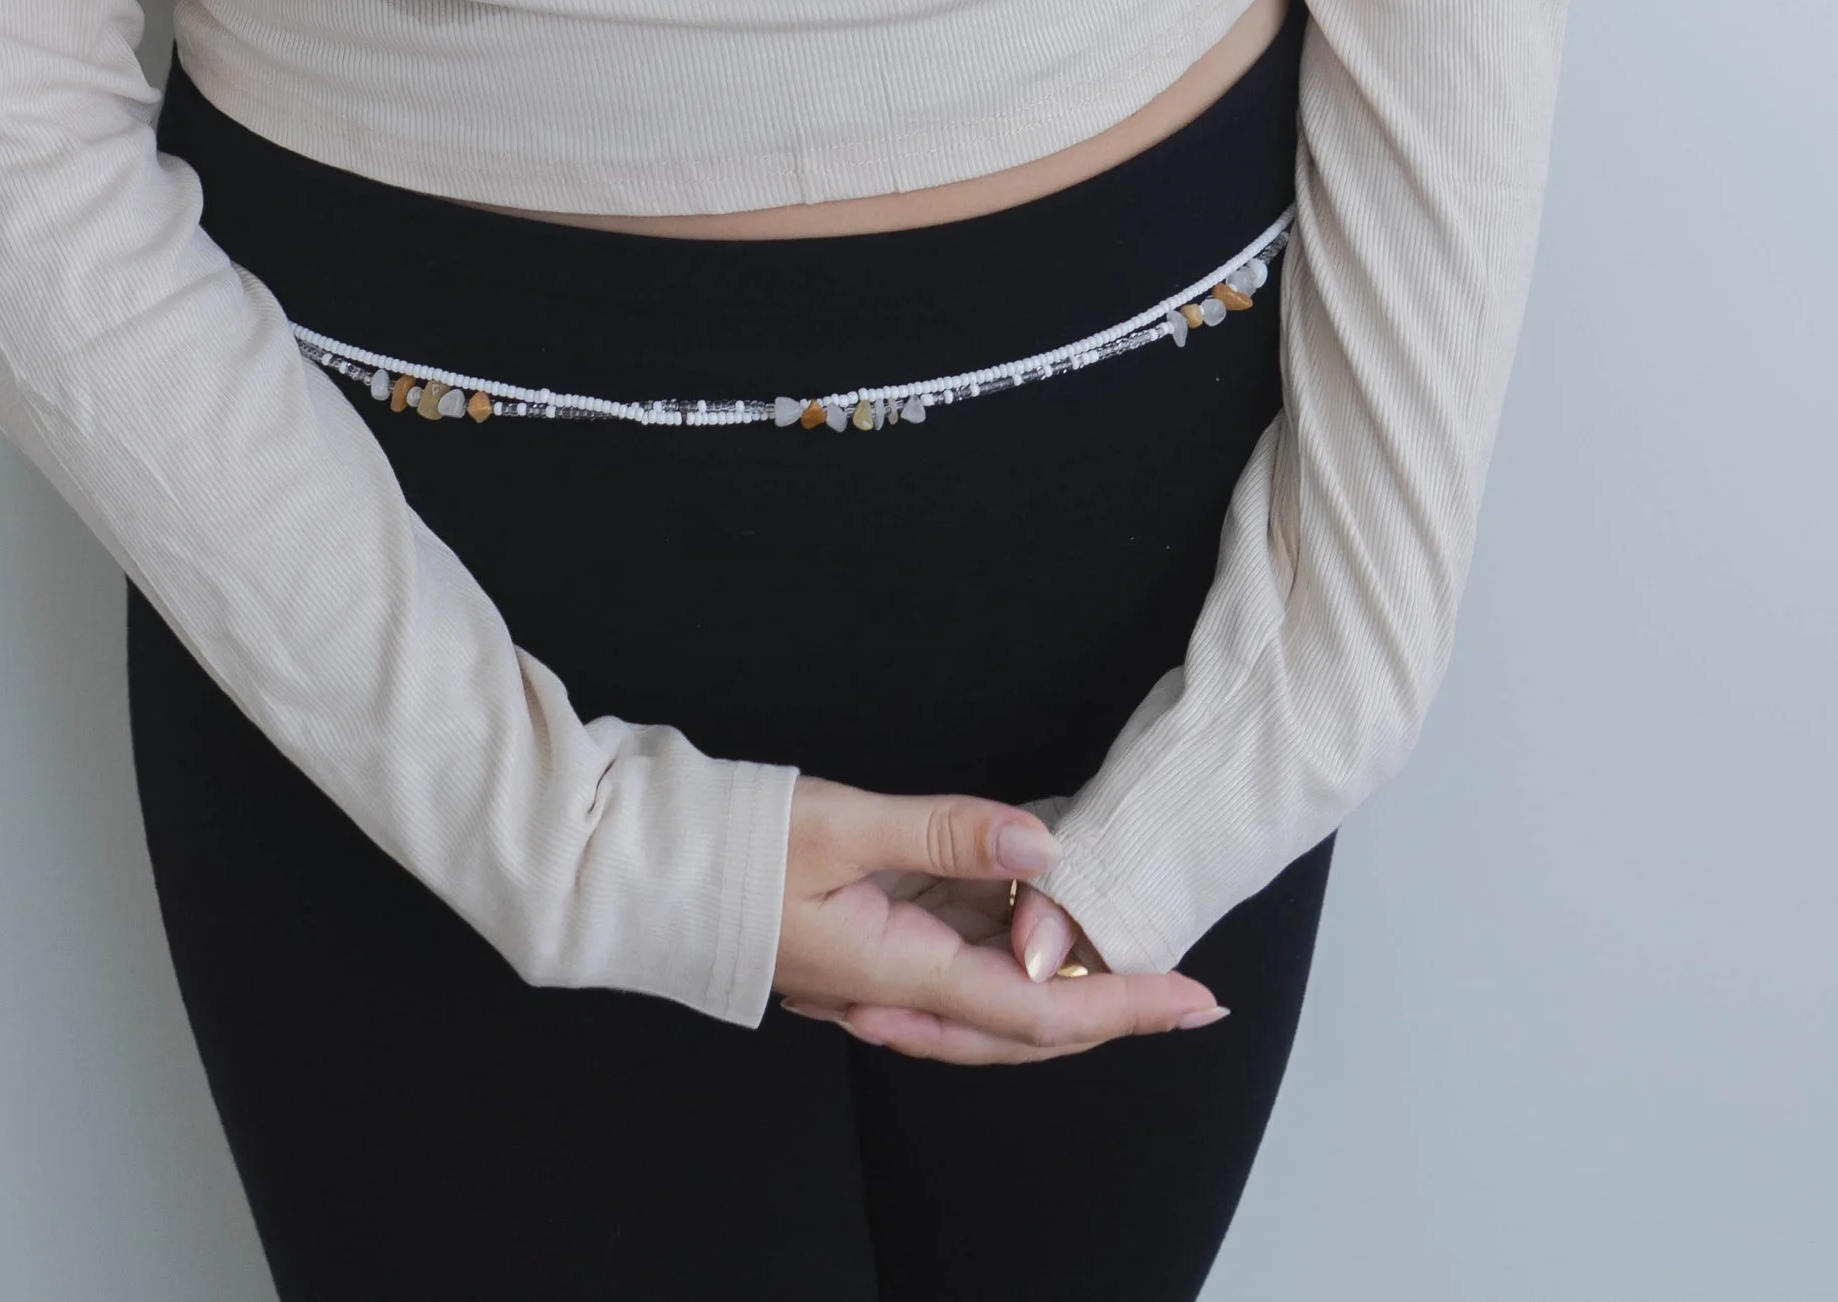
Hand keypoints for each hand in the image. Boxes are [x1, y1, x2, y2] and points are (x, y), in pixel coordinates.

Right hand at [772, 776, 1226, 1064]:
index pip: (1038, 1012)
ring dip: (1063, 973)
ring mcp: (885, 971)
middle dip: (1113, 1006)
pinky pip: (959, 955)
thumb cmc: (738, 848)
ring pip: (996, 990)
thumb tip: (1039, 846)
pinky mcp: (871, 941)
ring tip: (1130, 946)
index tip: (1193, 1000)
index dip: (1123, 1006)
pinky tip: (1039, 902)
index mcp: (900, 976)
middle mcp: (899, 991)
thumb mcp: (844, 824)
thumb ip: (945, 832)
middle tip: (1188, 991)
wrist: (654, 869)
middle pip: (1028, 1022)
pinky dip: (1010, 936)